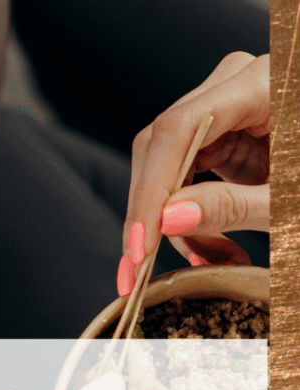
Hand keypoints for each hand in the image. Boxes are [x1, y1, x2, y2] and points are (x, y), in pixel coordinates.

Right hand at [117, 52, 268, 292]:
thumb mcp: (287, 204)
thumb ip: (231, 207)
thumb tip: (168, 219)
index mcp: (263, 85)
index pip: (180, 128)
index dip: (151, 188)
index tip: (140, 244)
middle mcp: (235, 85)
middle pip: (162, 143)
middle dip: (150, 211)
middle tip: (141, 267)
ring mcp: (223, 109)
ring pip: (162, 163)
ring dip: (167, 220)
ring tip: (200, 258)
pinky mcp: (218, 135)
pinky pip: (179, 174)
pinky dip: (183, 215)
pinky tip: (201, 245)